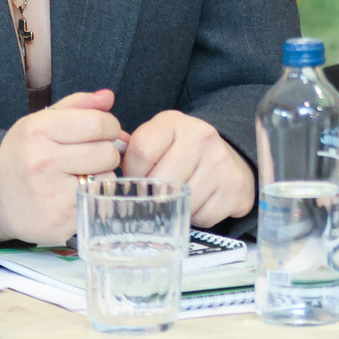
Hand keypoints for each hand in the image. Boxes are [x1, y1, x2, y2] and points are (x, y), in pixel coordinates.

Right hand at [0, 89, 124, 244]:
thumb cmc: (25, 156)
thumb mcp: (42, 122)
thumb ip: (78, 105)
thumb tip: (108, 96)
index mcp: (37, 132)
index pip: (99, 123)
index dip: (109, 126)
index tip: (101, 132)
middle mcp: (41, 162)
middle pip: (108, 152)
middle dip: (106, 152)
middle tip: (89, 156)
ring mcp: (50, 195)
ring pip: (107, 178)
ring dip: (102, 176)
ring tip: (81, 175)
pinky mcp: (61, 222)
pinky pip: (99, 202)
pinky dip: (94, 197)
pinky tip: (75, 194)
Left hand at [123, 111, 253, 227]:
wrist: (227, 157)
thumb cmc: (181, 152)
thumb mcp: (157, 140)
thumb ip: (131, 152)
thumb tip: (103, 175)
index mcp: (174, 122)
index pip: (140, 153)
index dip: (133, 173)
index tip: (139, 178)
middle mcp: (202, 136)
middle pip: (160, 182)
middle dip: (153, 195)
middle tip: (157, 194)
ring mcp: (221, 162)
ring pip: (181, 203)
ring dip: (176, 208)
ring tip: (181, 195)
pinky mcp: (235, 187)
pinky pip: (204, 216)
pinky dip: (198, 216)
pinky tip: (201, 201)